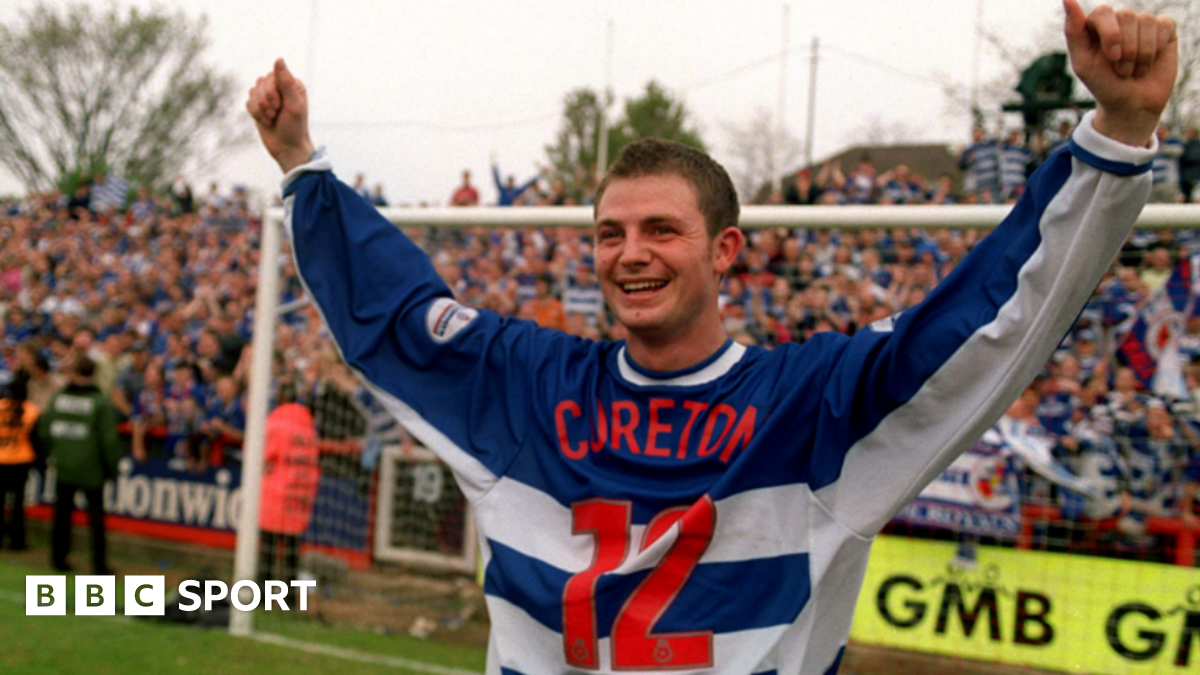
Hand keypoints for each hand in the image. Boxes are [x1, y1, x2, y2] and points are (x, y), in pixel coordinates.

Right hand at [246, 59, 315, 173]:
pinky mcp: (259, 107)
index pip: (272, 75)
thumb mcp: (294, 105)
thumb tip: (279, 59)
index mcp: (292, 84)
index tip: (280, 105)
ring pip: (252, 92)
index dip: (272, 91)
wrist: (287, 148)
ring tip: (272, 119)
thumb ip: (286, 82)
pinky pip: (248, 102)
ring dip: (261, 109)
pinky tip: (266, 122)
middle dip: (266, 102)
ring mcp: (268, 97)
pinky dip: (255, 114)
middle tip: (277, 114)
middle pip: (260, 82)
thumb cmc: (295, 127)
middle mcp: (280, 87)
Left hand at [1063, 0, 1176, 146]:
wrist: (1131, 105)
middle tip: (1121, 70)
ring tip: (1133, 71)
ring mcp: (1142, 23)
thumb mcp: (1082, 62)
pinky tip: (1148, 63)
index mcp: (1097, 26)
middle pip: (1126, 15)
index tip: (1111, 57)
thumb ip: (1073, 31)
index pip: (1103, 12)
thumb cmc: (1103, 85)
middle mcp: (1119, 20)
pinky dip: (1156, 49)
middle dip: (1126, 49)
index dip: (1110, 34)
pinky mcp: (1164, 29)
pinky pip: (1164, 26)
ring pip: (1146, 21)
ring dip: (1141, 53)